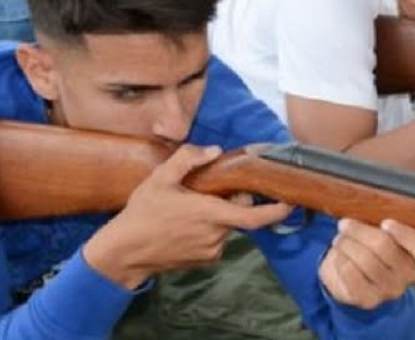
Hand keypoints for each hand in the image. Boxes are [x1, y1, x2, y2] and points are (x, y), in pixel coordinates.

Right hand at [82, 144, 293, 288]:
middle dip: (236, 201)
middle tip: (212, 190)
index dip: (277, 211)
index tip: (292, 202)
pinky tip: (187, 224)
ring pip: (229, 228)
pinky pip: (217, 241)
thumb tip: (215, 151)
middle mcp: (216, 236)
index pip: (255, 217)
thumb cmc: (141, 214)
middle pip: (241, 216)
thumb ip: (188, 160)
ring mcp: (211, 252)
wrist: (123, 253)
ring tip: (192, 207)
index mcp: (211, 215)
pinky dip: (212, 230)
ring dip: (221, 216)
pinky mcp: (204, 262)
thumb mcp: (160, 179)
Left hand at [319, 218, 414, 308]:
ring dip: (346, 244)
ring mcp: (390, 290)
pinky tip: (338, 255)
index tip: (385, 222)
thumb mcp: (384, 231)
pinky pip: (349, 272)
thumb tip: (373, 199)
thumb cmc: (372, 247)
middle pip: (384, 246)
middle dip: (359, 231)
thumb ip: (386, 220)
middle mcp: (410, 275)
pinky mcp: (369, 300)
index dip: (404, 233)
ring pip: (364, 259)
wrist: (354, 280)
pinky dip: (339, 259)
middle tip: (346, 225)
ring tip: (340, 240)